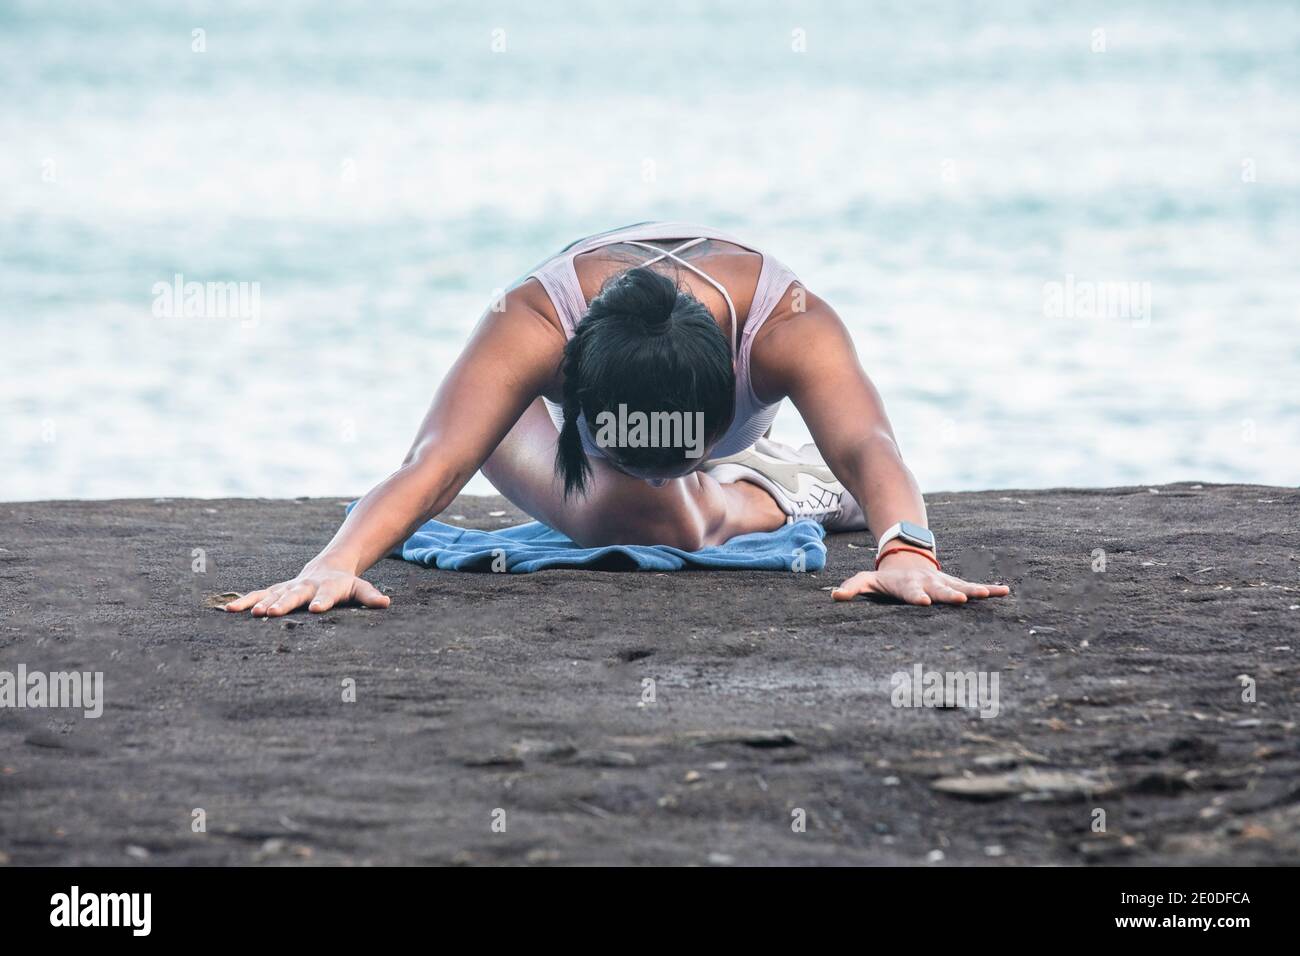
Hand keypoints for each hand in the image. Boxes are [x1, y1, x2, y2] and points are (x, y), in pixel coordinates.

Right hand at [222, 562, 391, 616]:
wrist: (326, 568)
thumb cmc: (344, 585)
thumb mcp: (359, 589)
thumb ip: (370, 596)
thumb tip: (386, 603)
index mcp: (327, 587)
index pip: (326, 596)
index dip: (322, 602)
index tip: (316, 609)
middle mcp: (305, 586)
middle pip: (295, 595)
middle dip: (284, 603)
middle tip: (272, 613)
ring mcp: (288, 587)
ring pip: (273, 595)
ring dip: (262, 603)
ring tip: (251, 613)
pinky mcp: (275, 590)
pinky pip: (258, 595)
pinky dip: (245, 602)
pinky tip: (229, 611)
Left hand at [832, 549, 1009, 604]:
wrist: (904, 560)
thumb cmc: (885, 579)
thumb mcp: (866, 581)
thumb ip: (853, 588)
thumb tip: (834, 596)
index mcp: (907, 586)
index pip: (911, 593)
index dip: (916, 597)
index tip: (923, 602)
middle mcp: (928, 583)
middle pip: (938, 590)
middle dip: (948, 595)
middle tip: (959, 599)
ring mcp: (943, 582)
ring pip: (960, 585)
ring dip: (974, 591)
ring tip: (989, 594)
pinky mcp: (955, 583)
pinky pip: (973, 586)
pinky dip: (989, 589)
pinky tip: (1005, 592)